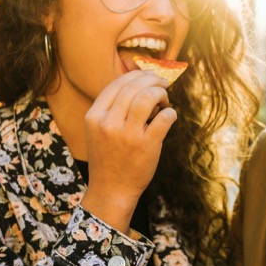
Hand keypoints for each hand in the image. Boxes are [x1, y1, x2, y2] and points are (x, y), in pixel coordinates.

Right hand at [80, 70, 175, 230]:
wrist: (112, 190)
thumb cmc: (108, 159)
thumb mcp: (99, 131)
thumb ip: (112, 109)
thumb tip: (138, 84)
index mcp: (94, 116)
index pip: (116, 84)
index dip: (136, 75)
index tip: (148, 76)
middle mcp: (108, 123)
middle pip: (133, 87)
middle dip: (152, 80)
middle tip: (163, 84)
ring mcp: (127, 134)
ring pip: (148, 97)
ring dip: (161, 93)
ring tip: (165, 100)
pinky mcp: (146, 145)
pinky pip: (164, 117)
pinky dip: (171, 112)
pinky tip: (170, 116)